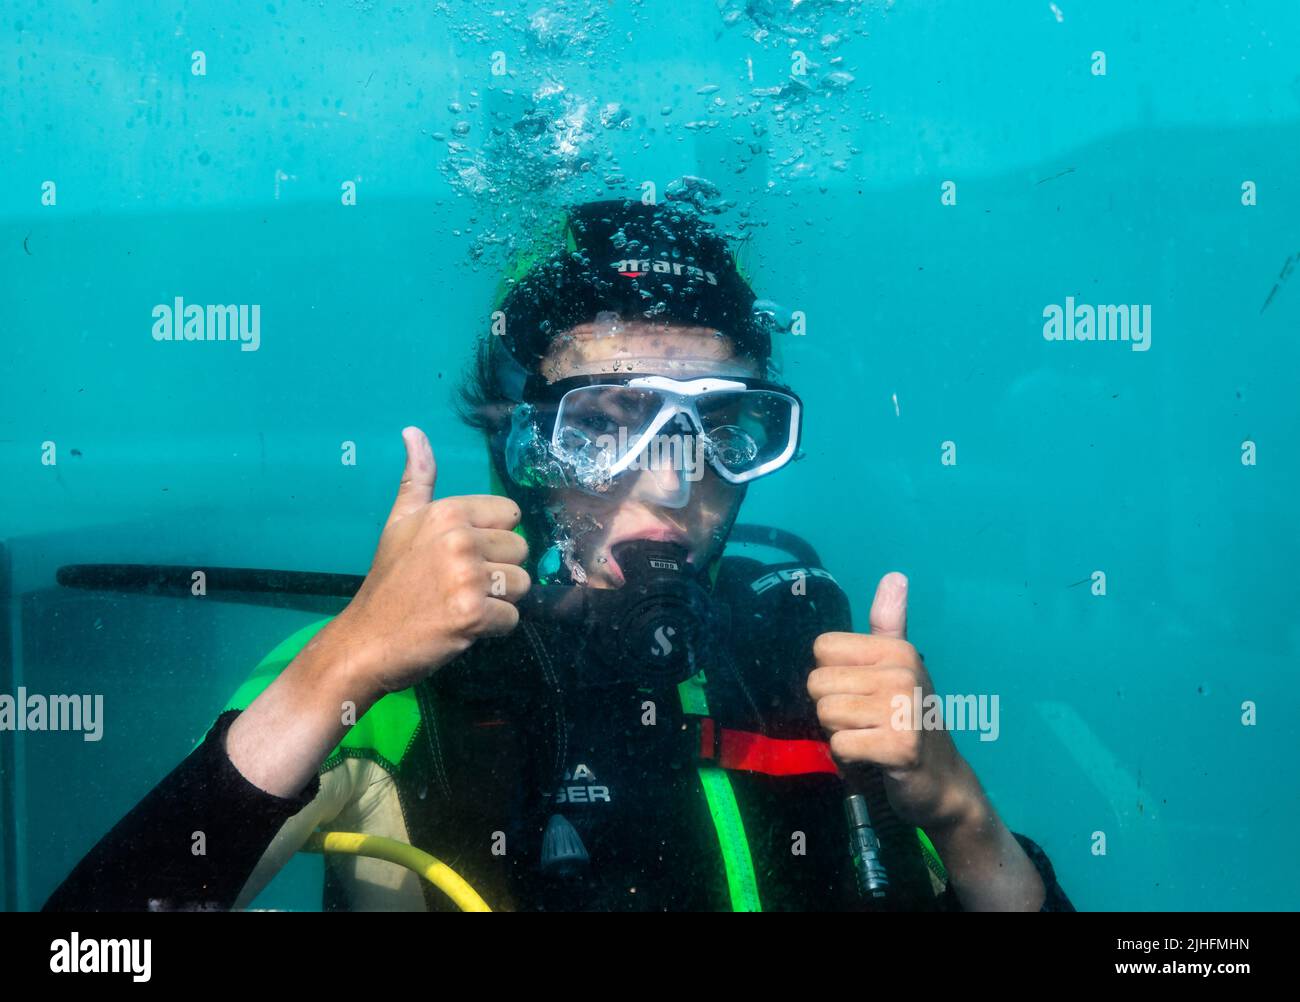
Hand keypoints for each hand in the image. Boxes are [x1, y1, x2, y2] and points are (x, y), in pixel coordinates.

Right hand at [333, 426, 530, 693]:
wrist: (366, 640)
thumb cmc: (389, 581)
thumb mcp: (400, 521)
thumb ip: (417, 478)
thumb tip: (413, 430)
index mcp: (448, 512)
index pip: (510, 515)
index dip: (493, 538)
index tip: (463, 555)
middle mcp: (460, 539)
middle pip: (521, 550)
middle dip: (499, 571)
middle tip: (460, 584)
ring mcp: (467, 577)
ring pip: (522, 585)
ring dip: (498, 600)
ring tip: (461, 603)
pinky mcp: (473, 614)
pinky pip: (512, 618)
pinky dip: (492, 628)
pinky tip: (461, 626)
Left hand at [807, 572, 977, 831]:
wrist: (942, 782)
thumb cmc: (908, 721)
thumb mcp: (898, 667)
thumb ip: (889, 624)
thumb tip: (895, 575)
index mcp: (897, 649)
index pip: (822, 648)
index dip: (832, 676)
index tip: (861, 693)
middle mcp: (902, 672)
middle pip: (818, 684)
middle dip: (833, 710)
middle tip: (866, 722)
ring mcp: (902, 708)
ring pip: (826, 714)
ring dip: (840, 734)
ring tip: (870, 738)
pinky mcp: (899, 746)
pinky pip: (839, 744)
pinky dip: (849, 758)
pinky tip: (874, 759)